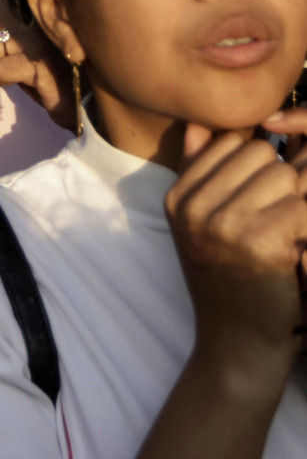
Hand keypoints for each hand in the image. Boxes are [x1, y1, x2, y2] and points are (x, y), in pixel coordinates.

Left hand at [0, 0, 74, 129]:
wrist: (77, 95)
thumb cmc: (40, 67)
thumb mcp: (13, 43)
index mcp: (22, 6)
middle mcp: (30, 15)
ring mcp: (37, 38)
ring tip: (3, 74)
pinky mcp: (42, 63)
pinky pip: (0, 68)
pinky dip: (1, 79)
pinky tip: (17, 81)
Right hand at [166, 123, 306, 379]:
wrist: (236, 349)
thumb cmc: (226, 283)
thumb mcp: (200, 225)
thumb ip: (199, 171)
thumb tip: (198, 124)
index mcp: (178, 197)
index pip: (231, 142)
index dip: (258, 164)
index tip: (260, 198)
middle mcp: (194, 208)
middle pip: (262, 154)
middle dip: (281, 180)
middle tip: (277, 219)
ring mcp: (223, 225)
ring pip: (285, 175)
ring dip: (297, 202)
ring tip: (285, 234)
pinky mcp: (260, 244)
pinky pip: (302, 206)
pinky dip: (306, 226)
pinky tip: (294, 252)